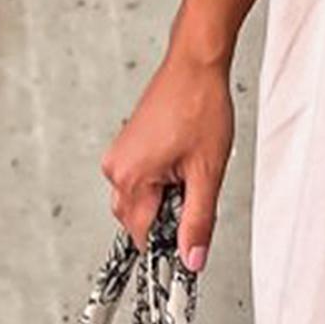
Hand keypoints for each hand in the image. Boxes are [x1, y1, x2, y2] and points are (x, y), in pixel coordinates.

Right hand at [99, 43, 234, 274]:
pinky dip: (162, 178)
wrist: (196, 63)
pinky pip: (141, 177)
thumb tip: (192, 259)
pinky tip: (183, 155)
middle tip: (196, 187)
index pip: (143, 235)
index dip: (169, 242)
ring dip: (166, 195)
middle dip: (168, 215)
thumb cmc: (201, 106)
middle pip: (139, 218)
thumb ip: (198, 221)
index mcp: (131, 177)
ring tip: (192, 164)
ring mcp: (119, 154)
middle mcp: (116, 168)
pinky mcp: (127, 144)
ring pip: (141, 198)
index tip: (191, 241)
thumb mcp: (208, 171)